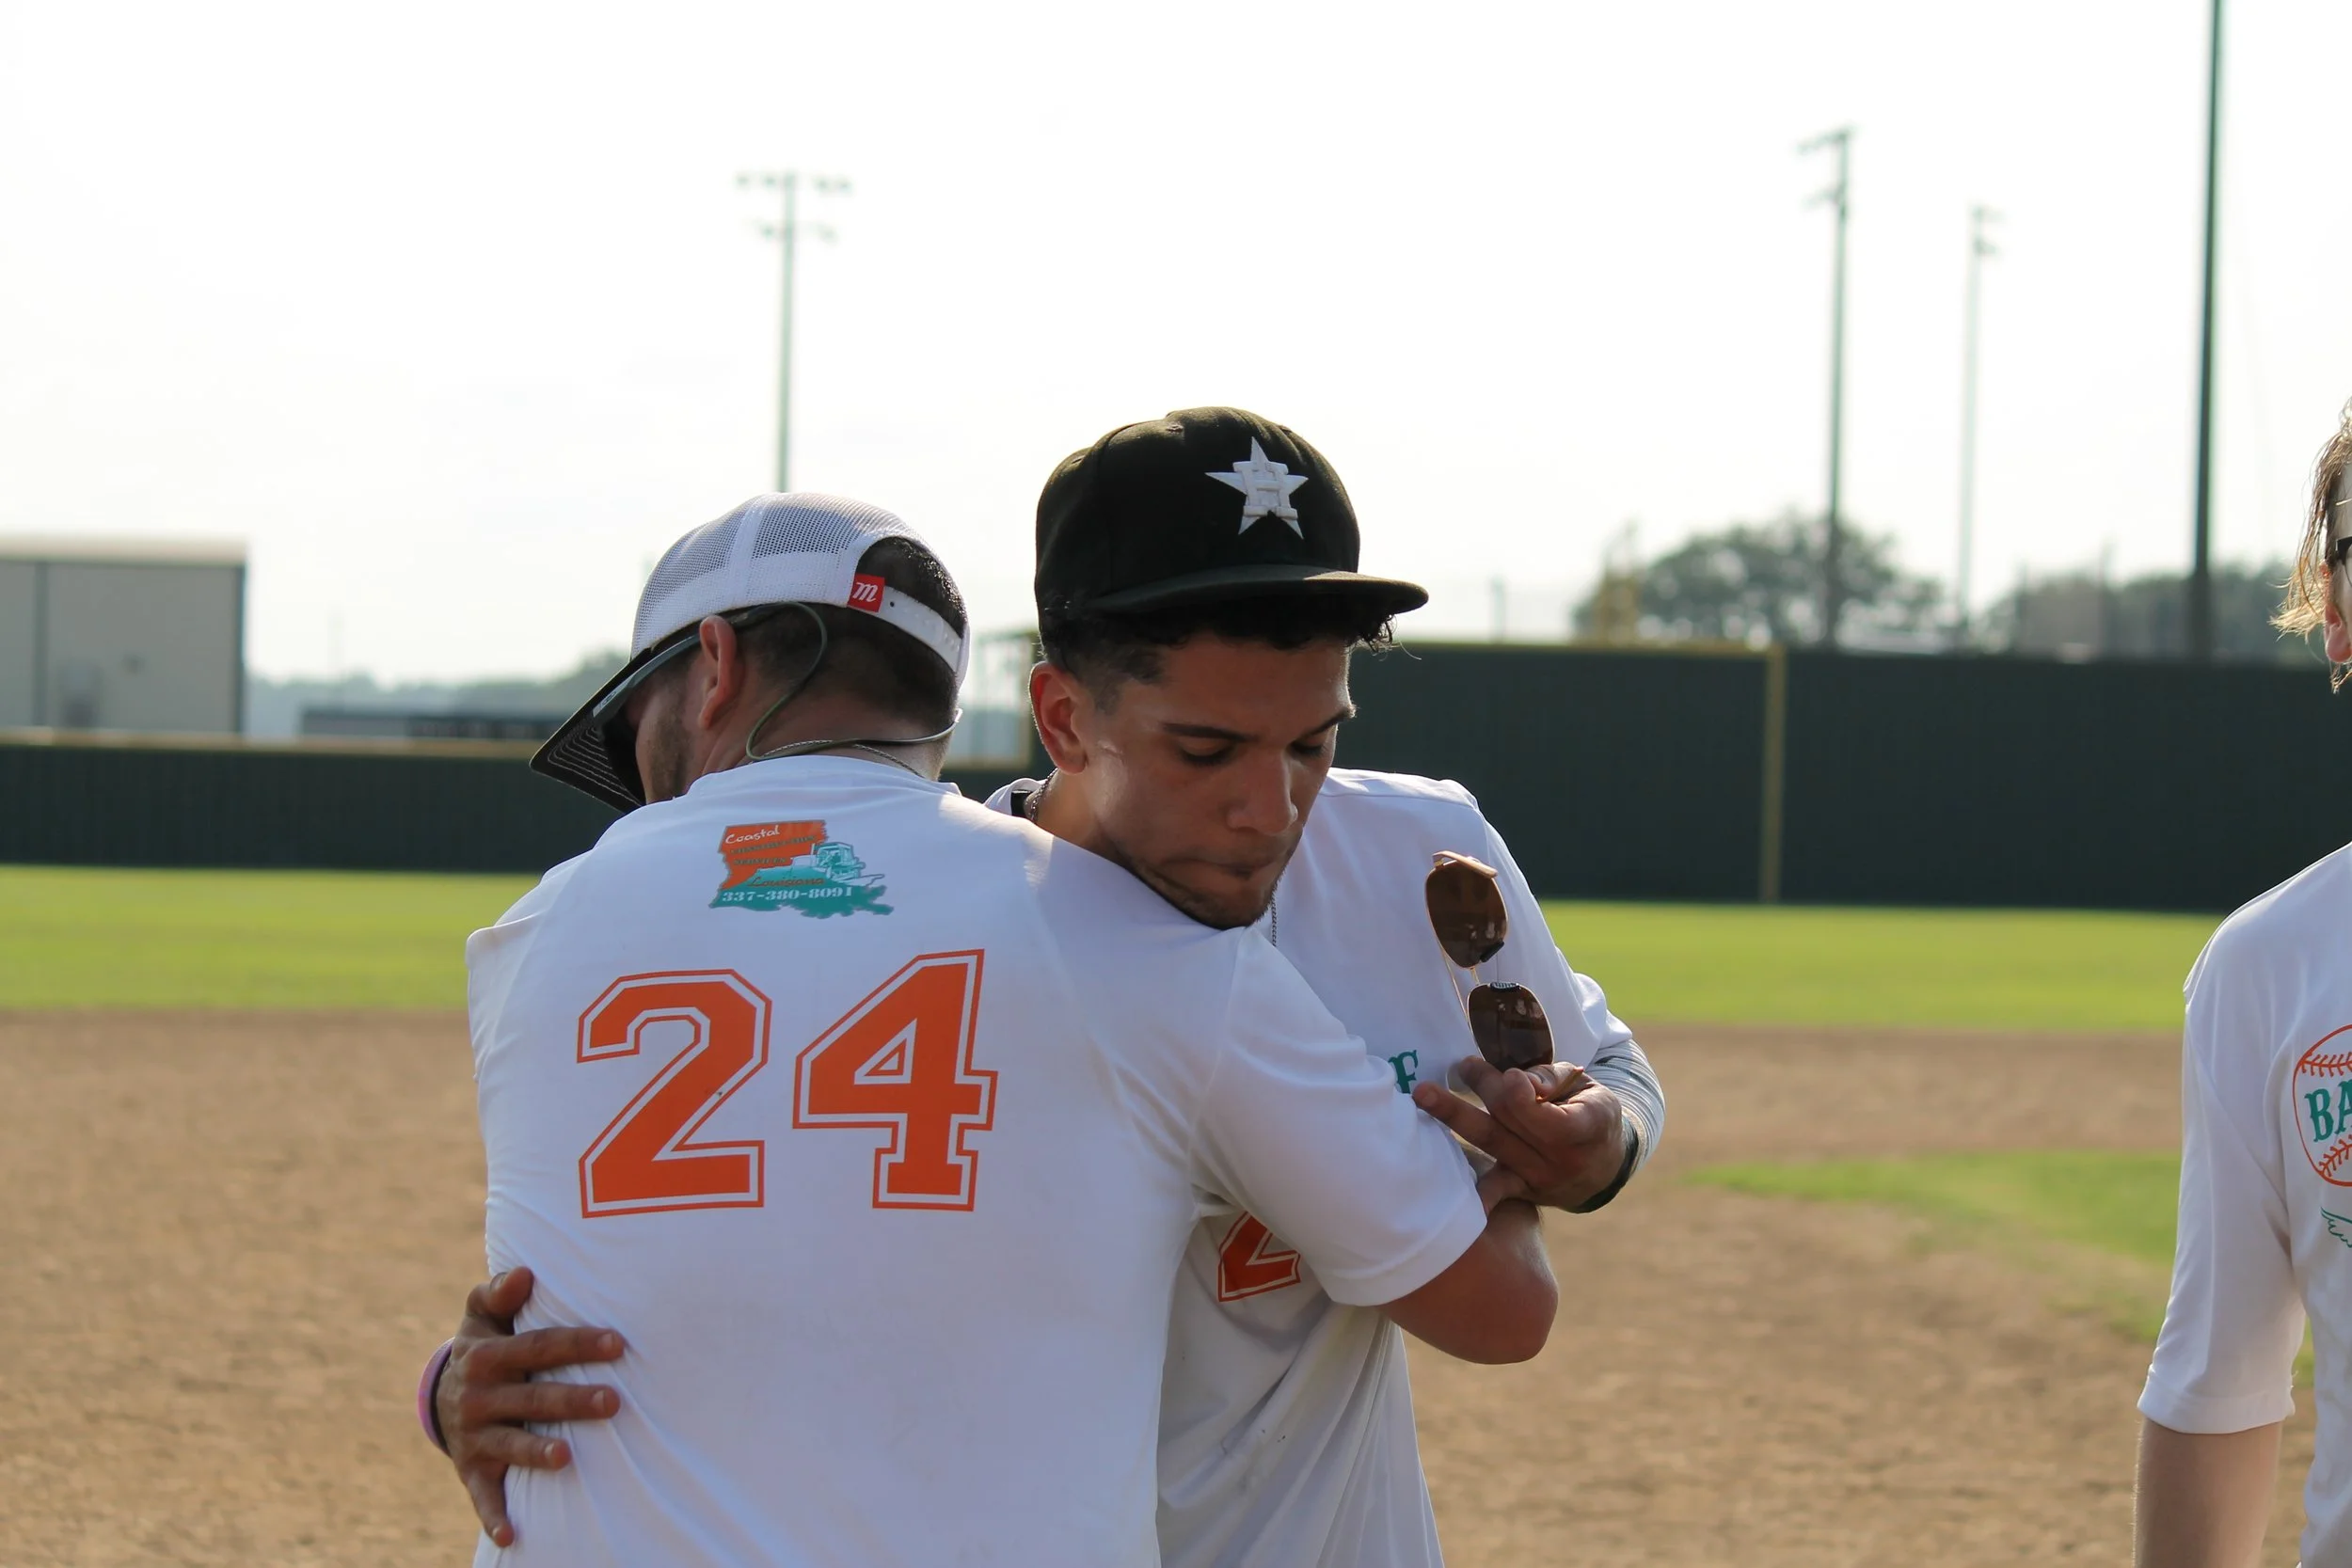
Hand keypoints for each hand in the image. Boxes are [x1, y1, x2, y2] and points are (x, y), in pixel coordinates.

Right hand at [436, 1265, 626, 1546]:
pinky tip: (512, 1536)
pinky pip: (483, 1495)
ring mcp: (475, 1436)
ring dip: (537, 1453)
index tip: (618, 1343)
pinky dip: (495, 1516)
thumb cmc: (486, 1345)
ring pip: (511, 1445)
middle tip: (615, 1402)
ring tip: (567, 1458)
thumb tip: (524, 1272)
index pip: (538, 1346)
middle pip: (533, 1398)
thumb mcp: (481, 1317)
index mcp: (486, 1355)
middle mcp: (478, 1396)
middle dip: (573, 1401)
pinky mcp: (472, 1470)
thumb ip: (498, 1292)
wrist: (443, 1396)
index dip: (577, 1344)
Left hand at [1414, 1058, 1632, 1211]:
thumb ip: (1553, 1079)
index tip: (1510, 1076)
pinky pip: (1495, 1188)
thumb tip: (1517, 1080)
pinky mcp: (1521, 1189)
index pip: (1549, 1117)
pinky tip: (1448, 1193)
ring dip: (1456, 1117)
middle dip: (1484, 1089)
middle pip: (1511, 1122)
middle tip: (1463, 1065)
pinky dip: (1475, 1191)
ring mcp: (1539, 1178)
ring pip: (1493, 1144)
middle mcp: (1562, 1159)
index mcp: (1587, 1127)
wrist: (1605, 1166)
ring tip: (1425, 1094)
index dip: (1523, 1097)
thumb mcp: (1588, 1088)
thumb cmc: (1591, 1113)